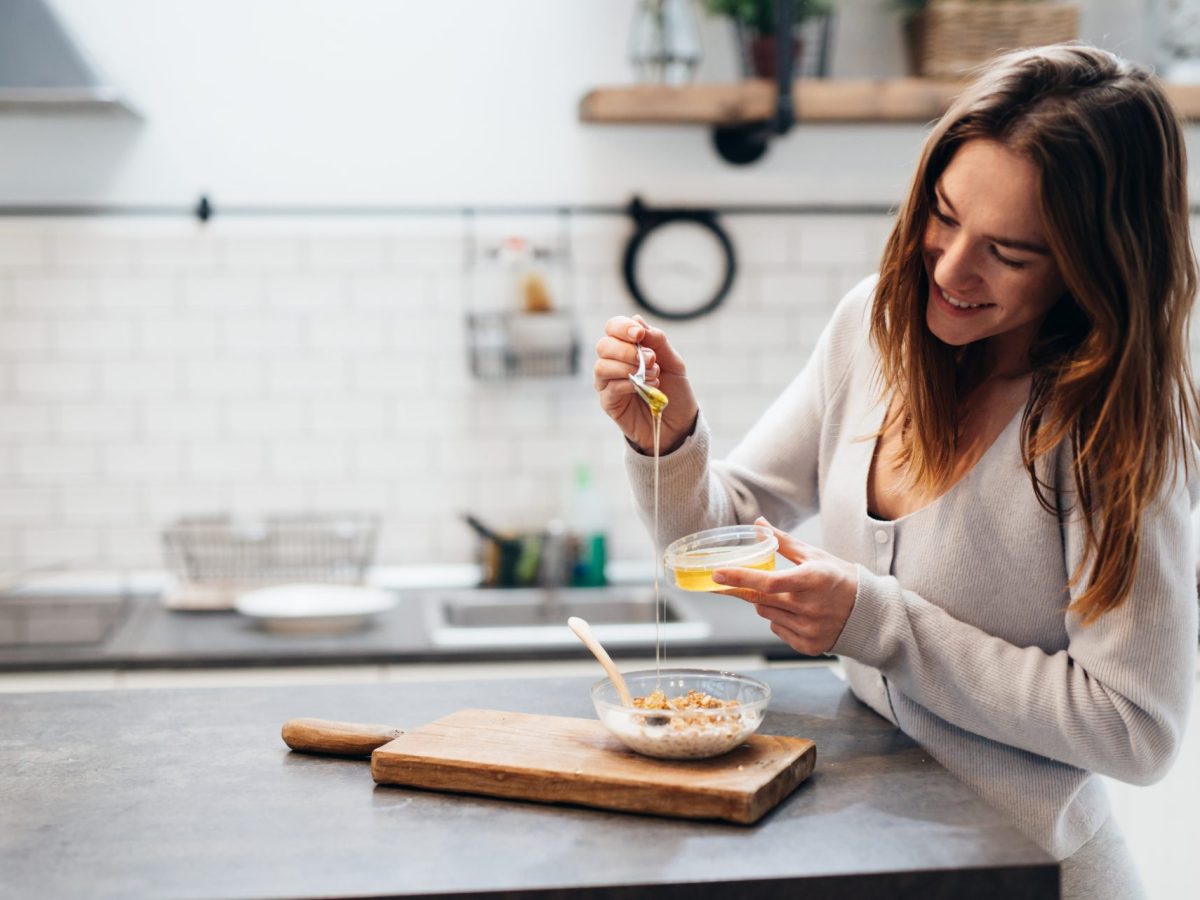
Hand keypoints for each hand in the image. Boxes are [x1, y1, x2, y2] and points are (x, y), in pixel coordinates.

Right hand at [593, 314, 698, 454]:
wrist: (679, 425)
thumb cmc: (675, 392)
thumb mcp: (674, 363)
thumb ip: (657, 341)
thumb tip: (637, 319)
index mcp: (628, 348)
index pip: (613, 328)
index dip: (622, 327)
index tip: (640, 334)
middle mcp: (614, 363)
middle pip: (604, 345)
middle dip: (626, 349)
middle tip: (650, 359)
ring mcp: (608, 383)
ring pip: (601, 366)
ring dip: (627, 367)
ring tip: (652, 375)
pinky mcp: (609, 403)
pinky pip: (609, 388)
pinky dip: (627, 384)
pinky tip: (644, 388)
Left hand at [712, 518, 858, 655]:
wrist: (869, 613)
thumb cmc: (838, 578)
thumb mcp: (814, 555)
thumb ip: (782, 542)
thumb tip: (758, 523)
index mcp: (813, 579)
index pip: (770, 582)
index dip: (741, 577)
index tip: (717, 573)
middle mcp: (811, 607)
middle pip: (760, 599)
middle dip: (741, 588)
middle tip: (724, 580)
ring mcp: (810, 629)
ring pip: (766, 614)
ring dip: (764, 602)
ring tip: (785, 596)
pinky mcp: (809, 646)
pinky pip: (777, 629)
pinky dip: (778, 619)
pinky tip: (797, 613)